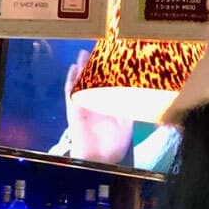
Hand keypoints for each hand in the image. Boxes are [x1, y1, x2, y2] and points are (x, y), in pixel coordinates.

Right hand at [64, 49, 134, 163]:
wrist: (100, 159)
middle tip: (95, 49)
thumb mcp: (126, 124)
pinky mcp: (74, 111)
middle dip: (93, 66)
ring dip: (81, 69)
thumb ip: (128, 108)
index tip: (112, 56)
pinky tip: (73, 70)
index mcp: (107, 105)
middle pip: (92, 80)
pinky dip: (71, 82)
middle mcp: (94, 103)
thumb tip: (137, 93)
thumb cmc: (113, 145)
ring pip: (81, 83)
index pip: (107, 84)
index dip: (108, 71)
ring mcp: (83, 106)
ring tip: (83, 55)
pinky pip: (71, 93)